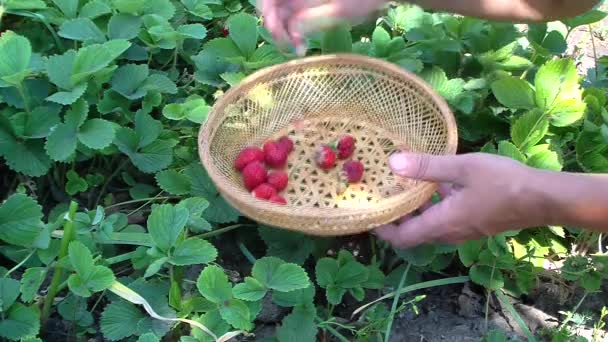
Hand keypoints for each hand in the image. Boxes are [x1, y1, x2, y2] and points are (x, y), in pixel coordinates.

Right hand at [260, 0, 384, 50]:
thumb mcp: (341, 11)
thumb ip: (314, 19)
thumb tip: (291, 30)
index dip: (267, 11)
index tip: (277, 30)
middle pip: (270, 5)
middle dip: (274, 25)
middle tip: (288, 44)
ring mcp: (299, 0)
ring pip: (279, 16)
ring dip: (284, 34)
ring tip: (299, 50)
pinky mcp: (305, 9)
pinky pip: (290, 22)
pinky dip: (292, 36)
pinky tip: (301, 48)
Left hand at [375, 152, 547, 247]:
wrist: (544, 199)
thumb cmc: (504, 182)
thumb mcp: (463, 168)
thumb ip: (427, 167)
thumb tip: (392, 163)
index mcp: (443, 223)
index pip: (402, 238)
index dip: (381, 230)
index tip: (366, 214)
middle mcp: (449, 232)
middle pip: (413, 232)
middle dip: (395, 217)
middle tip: (379, 196)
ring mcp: (463, 229)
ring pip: (429, 223)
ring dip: (414, 209)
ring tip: (400, 185)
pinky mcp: (474, 221)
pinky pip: (445, 217)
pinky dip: (433, 204)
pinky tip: (434, 180)